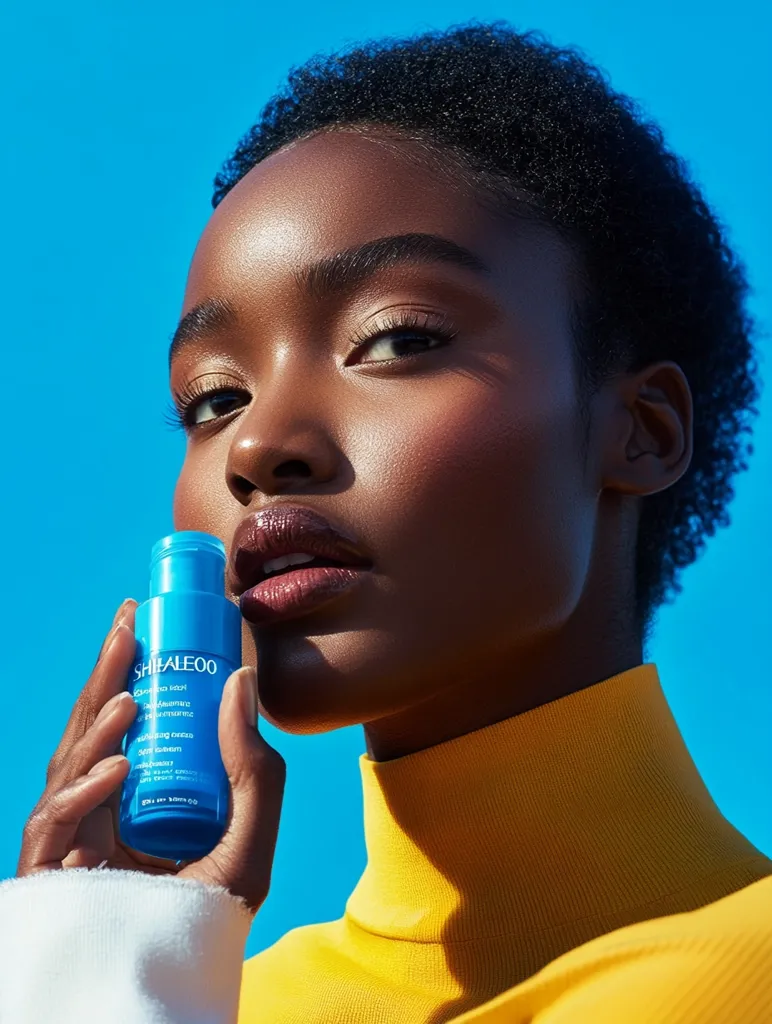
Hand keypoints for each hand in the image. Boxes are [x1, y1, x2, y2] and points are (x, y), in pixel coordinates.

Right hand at [17, 598, 285, 913]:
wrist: (178, 984)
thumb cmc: (208, 918)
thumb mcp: (249, 837)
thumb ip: (252, 767)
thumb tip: (241, 678)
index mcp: (135, 793)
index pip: (124, 721)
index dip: (129, 669)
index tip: (147, 621)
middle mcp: (99, 809)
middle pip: (92, 729)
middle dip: (107, 673)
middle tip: (129, 622)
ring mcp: (73, 839)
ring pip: (68, 766)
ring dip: (96, 726)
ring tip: (131, 696)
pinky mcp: (54, 872)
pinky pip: (57, 823)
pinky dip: (85, 791)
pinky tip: (118, 767)